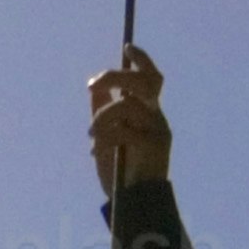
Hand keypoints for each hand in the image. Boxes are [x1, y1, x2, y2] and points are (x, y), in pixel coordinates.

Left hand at [88, 45, 170, 190]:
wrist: (131, 202)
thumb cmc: (119, 169)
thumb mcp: (106, 135)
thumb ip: (103, 111)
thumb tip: (95, 88)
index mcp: (147, 111)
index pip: (152, 77)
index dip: (143, 60)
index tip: (127, 46)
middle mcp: (156, 117)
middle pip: (143, 82)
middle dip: (116, 76)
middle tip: (92, 87)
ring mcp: (158, 131)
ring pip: (127, 104)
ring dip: (102, 117)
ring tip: (90, 136)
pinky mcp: (155, 147)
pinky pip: (125, 130)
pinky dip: (104, 138)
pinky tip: (95, 152)